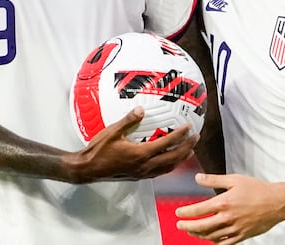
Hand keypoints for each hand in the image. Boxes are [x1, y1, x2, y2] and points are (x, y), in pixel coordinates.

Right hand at [68, 106, 198, 182]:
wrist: (88, 169)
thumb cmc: (98, 150)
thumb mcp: (112, 131)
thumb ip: (128, 120)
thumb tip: (141, 109)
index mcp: (140, 154)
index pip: (166, 144)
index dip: (179, 136)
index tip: (189, 127)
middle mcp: (144, 166)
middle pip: (172, 158)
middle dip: (186, 148)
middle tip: (196, 138)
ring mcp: (142, 173)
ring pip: (168, 168)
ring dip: (180, 159)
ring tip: (189, 150)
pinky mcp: (138, 176)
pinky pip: (159, 172)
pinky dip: (169, 165)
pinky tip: (169, 160)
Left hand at [175, 173, 284, 243]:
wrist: (277, 202)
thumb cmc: (257, 189)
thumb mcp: (234, 179)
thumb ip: (214, 179)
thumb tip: (197, 178)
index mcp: (224, 202)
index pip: (199, 210)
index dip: (186, 213)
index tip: (178, 213)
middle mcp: (228, 217)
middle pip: (202, 227)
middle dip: (188, 227)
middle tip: (180, 225)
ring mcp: (235, 229)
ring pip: (212, 236)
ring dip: (199, 235)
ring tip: (192, 232)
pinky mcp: (243, 236)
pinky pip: (225, 243)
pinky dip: (215, 242)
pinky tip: (210, 238)